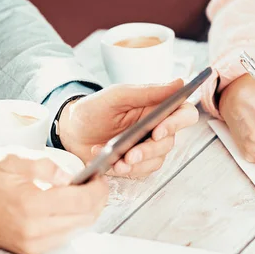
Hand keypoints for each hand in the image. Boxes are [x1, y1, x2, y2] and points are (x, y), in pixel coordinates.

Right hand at [0, 147, 107, 253]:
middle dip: (97, 199)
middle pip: (85, 218)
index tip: (100, 178)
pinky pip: (64, 238)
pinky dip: (73, 222)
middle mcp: (34, 230)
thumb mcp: (13, 157)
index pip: (82, 202)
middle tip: (95, 183)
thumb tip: (70, 178)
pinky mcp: (30, 250)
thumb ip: (45, 165)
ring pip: (78, 230)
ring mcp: (32, 244)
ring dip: (87, 211)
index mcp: (31, 205)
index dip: (98, 189)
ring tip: (83, 193)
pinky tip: (69, 208)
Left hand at [58, 79, 198, 177]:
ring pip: (157, 158)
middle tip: (131, 154)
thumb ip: (147, 91)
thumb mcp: (117, 96)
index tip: (159, 131)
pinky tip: (111, 164)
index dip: (177, 123)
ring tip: (117, 161)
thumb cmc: (92, 110)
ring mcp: (147, 145)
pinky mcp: (137, 163)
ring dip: (138, 163)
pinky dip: (127, 170)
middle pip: (170, 141)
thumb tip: (179, 82)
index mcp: (156, 106)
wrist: (70, 133)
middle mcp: (156, 126)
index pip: (184, 113)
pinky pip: (143, 170)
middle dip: (150, 150)